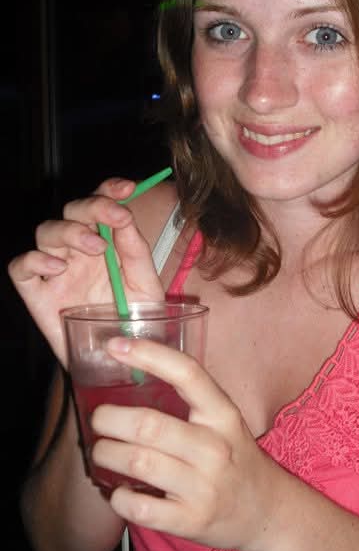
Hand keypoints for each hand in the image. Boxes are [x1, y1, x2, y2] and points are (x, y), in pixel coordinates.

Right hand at [7, 178, 163, 364]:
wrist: (122, 362)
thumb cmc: (135, 321)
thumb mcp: (146, 286)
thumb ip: (136, 252)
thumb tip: (125, 219)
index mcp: (108, 241)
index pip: (102, 202)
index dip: (110, 188)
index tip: (128, 188)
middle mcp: (79, 250)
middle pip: (72, 209)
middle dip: (93, 206)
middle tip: (114, 218)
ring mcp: (56, 270)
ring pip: (45, 231)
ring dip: (70, 231)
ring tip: (96, 248)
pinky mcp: (36, 294)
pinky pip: (20, 267)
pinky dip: (34, 260)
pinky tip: (59, 268)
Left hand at [90, 337, 281, 550]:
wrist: (265, 509)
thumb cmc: (233, 456)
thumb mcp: (223, 420)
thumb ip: (189, 398)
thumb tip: (132, 367)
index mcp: (223, 414)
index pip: (187, 373)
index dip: (149, 355)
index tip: (115, 346)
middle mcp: (216, 447)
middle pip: (148, 424)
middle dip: (108, 418)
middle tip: (98, 418)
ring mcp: (204, 486)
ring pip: (138, 462)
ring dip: (106, 454)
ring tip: (101, 451)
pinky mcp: (191, 521)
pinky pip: (139, 506)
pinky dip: (118, 497)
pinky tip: (118, 490)